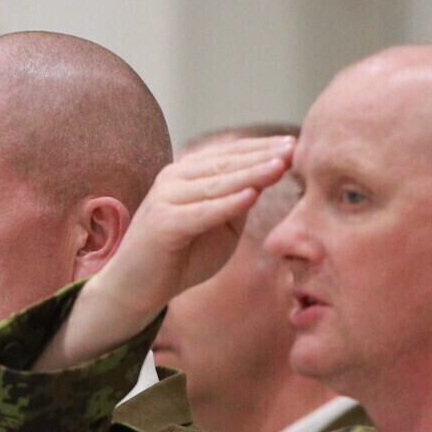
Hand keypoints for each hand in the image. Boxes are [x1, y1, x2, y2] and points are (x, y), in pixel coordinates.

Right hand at [40, 134, 293, 370]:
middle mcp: (174, 178)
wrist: (137, 288)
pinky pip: (202, 212)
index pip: (229, 154)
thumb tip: (270, 179)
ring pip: (217, 183)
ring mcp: (166, 198)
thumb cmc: (182, 257)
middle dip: (262, 154)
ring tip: (280, 165)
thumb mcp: (221, 226)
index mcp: (188, 174)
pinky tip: (251, 196)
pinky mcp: (163, 223)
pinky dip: (227, 204)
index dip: (261, 148)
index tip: (294, 144)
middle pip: (226, 162)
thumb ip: (240, 203)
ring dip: (251, 173)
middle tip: (294, 147)